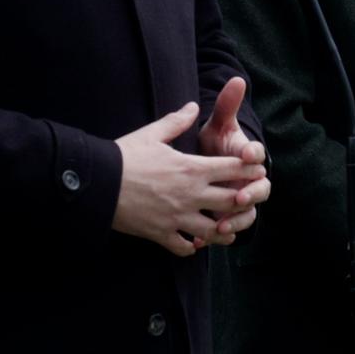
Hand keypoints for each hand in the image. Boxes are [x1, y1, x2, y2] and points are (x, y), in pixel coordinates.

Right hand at [110, 101, 270, 255]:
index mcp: (191, 168)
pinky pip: (184, 247)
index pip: (232, 169)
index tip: (256, 170)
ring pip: (213, 230)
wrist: (98, 183)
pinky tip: (194, 243)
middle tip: (248, 200)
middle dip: (243, 200)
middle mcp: (190, 194)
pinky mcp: (161, 234)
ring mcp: (177, 217)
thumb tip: (193, 106)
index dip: (248, 169)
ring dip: (223, 230)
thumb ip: (177, 121)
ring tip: (227, 228)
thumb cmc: (125, 156)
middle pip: (231, 201)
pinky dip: (191, 246)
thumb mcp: (152, 134)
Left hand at [195, 78, 270, 239]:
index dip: (254, 155)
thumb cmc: (218, 143)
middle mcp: (249, 181)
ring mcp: (240, 201)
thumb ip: (228, 104)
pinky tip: (199, 240)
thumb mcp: (220, 124)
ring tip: (220, 225)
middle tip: (238, 196)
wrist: (212, 165)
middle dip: (250, 194)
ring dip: (236, 221)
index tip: (248, 155)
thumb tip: (237, 79)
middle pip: (260, 190)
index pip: (257, 155)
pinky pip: (227, 231)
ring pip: (247, 216)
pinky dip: (215, 236)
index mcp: (247, 158)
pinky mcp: (228, 217)